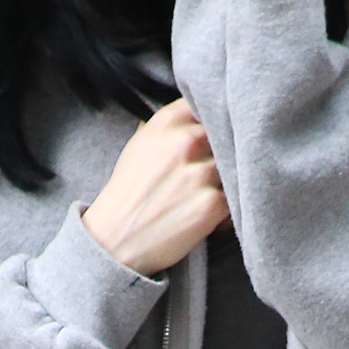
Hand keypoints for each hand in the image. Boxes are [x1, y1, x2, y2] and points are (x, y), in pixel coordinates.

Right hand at [82, 96, 228, 274]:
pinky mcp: (211, 204)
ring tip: (203, 198)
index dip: (214, 123)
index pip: (209, 107)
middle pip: (226, 137)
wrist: (114, 241)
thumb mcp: (140, 145)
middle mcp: (185, 142)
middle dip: (222, 154)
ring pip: (233, 168)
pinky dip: (226, 211)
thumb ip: (171, 127)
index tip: (212, 137)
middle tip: (208, 173)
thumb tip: (198, 115)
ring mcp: (200, 173)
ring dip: (226, 183)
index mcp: (167, 122)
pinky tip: (207, 218)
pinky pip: (235, 199)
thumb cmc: (128, 193)